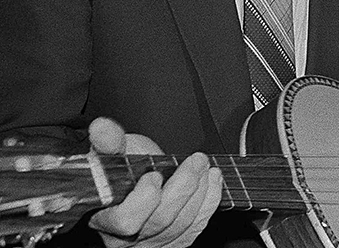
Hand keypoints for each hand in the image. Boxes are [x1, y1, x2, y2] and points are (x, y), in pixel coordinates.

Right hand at [85, 118, 222, 247]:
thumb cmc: (125, 170)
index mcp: (106, 217)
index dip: (145, 198)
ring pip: (182, 224)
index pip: (126, 220)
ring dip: (200, 191)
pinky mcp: (174, 242)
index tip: (154, 174)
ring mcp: (151, 242)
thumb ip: (109, 142)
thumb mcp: (115, 153)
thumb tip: (101, 127)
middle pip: (161, 220)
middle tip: (195, 161)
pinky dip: (209, 201)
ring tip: (203, 166)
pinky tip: (212, 180)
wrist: (141, 180)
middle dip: (184, 187)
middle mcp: (126, 238)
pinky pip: (196, 227)